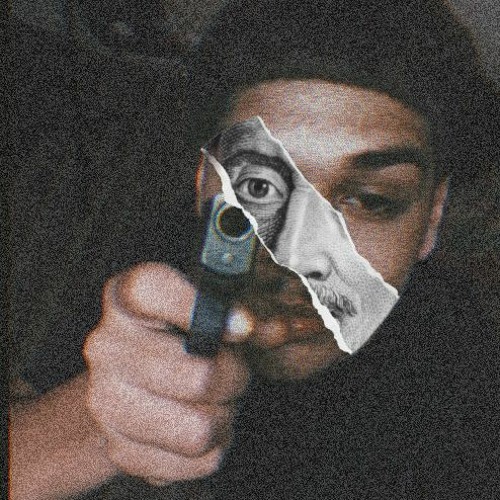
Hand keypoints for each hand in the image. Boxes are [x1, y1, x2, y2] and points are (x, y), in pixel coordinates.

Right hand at [84, 262, 251, 483]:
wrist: (139, 380)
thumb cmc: (185, 337)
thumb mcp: (208, 308)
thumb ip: (235, 310)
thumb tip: (258, 328)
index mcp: (126, 299)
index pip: (153, 291)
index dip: (198, 308)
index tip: (241, 325)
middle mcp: (106, 347)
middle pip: (200, 378)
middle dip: (235, 379)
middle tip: (234, 371)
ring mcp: (106, 402)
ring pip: (200, 430)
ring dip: (225, 416)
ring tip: (218, 400)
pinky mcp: (119, 448)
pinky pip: (197, 461)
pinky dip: (214, 446)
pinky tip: (201, 422)